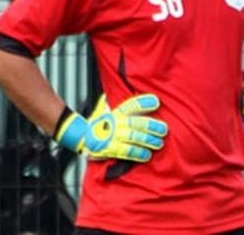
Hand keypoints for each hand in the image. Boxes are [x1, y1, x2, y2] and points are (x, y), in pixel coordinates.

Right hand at [54, 94, 168, 161]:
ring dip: (148, 141)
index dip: (144, 102)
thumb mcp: (104, 110)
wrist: (79, 137)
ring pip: (133, 137)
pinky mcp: (110, 149)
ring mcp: (112, 137)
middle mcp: (114, 124)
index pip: (131, 105)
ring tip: (159, 143)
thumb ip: (115, 101)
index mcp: (115, 113)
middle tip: (164, 129)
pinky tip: (147, 155)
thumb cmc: (96, 123)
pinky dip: (137, 153)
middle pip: (136, 123)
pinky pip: (126, 152)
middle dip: (151, 126)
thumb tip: (120, 88)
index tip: (156, 101)